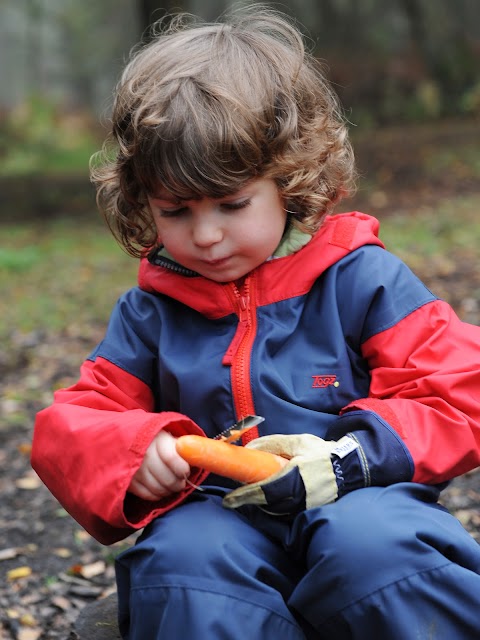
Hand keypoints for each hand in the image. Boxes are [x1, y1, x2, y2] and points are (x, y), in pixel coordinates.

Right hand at [128, 430, 190, 500]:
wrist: (129, 439)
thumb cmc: (157, 439)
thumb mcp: (170, 437)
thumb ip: (184, 448)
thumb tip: (200, 461)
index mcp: (158, 440)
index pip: (172, 459)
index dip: (183, 470)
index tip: (186, 472)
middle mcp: (145, 454)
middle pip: (167, 479)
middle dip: (178, 484)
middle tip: (181, 482)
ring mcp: (135, 469)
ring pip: (158, 489)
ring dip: (169, 491)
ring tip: (172, 486)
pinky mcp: (129, 481)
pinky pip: (147, 495)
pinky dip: (157, 495)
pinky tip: (161, 489)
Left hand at [223, 433, 341, 513]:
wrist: (351, 469)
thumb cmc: (323, 453)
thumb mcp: (298, 442)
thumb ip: (273, 444)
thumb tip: (249, 449)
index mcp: (295, 477)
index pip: (263, 491)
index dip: (243, 496)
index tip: (228, 500)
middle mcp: (299, 497)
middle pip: (266, 504)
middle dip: (249, 500)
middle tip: (235, 496)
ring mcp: (304, 507)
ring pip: (275, 510)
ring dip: (260, 504)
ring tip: (250, 494)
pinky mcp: (309, 512)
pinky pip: (286, 513)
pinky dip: (273, 507)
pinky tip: (269, 499)